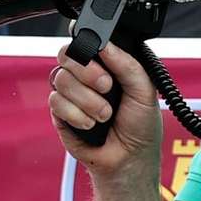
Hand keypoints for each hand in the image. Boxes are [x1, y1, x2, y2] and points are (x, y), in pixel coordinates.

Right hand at [49, 43, 154, 178]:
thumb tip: (105, 44)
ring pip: (60, 79)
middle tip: (107, 87)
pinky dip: (75, 114)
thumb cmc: (140, 127)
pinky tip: (90, 124)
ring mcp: (71, 94)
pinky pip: (55, 102)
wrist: (129, 160)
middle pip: (66, 54)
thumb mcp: (145, 89)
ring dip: (86, 99)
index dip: (86, 43)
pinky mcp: (60, 114)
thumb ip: (126, 64)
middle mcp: (85, 76)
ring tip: (104, 115)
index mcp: (107, 64)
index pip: (85, 40)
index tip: (100, 55)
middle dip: (88, 72)